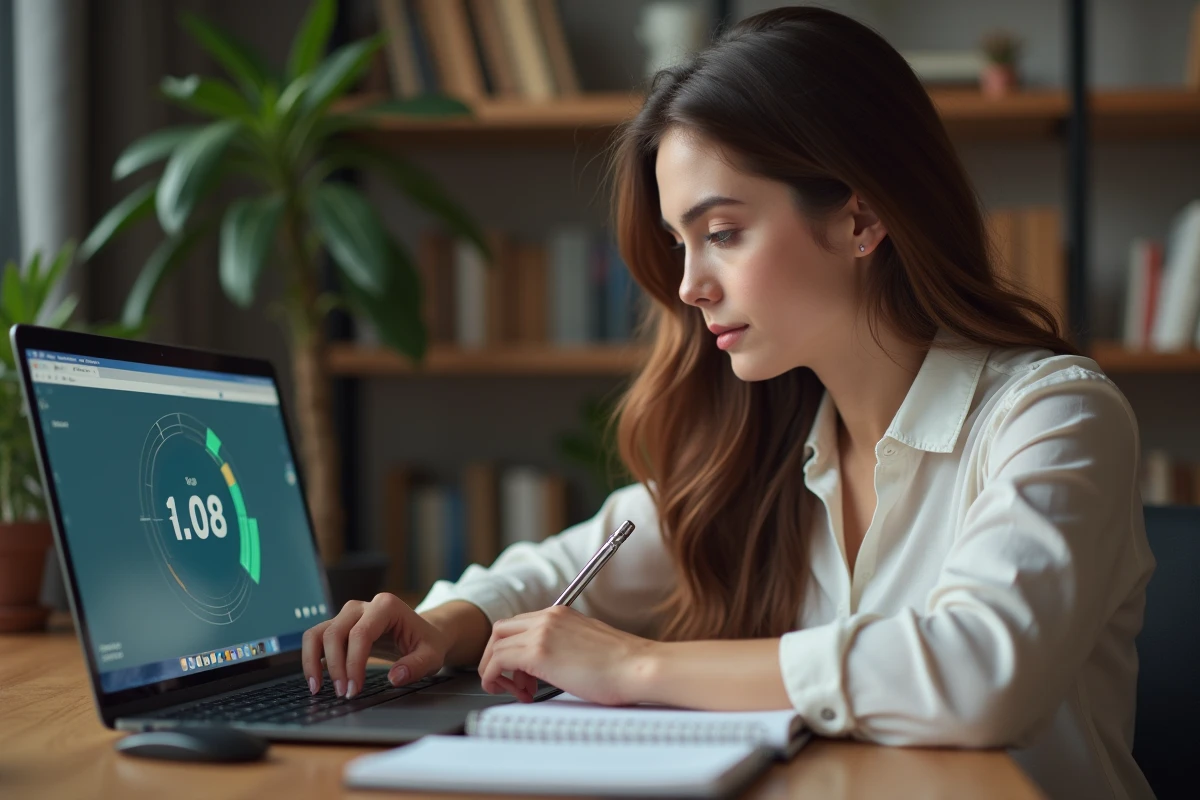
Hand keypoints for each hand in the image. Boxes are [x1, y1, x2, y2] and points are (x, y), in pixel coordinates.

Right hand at [301, 593, 450, 698]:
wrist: (424, 633)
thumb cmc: (426, 643)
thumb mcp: (431, 655)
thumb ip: (416, 666)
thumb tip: (395, 677)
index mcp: (386, 606)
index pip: (360, 634)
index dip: (353, 664)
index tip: (354, 690)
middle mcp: (362, 606)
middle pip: (335, 632)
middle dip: (335, 666)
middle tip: (343, 694)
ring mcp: (348, 615)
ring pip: (318, 633)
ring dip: (313, 661)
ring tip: (317, 689)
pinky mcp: (339, 626)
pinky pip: (317, 639)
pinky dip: (312, 658)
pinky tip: (316, 680)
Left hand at [477, 606, 654, 705]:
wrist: (639, 667)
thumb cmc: (624, 665)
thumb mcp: (588, 645)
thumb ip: (566, 646)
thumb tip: (553, 664)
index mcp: (560, 614)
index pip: (519, 625)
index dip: (513, 650)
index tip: (521, 673)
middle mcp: (548, 618)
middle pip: (501, 631)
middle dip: (497, 657)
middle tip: (511, 681)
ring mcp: (541, 633)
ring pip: (495, 644)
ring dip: (496, 670)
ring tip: (516, 691)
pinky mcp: (538, 652)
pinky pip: (498, 661)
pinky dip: (496, 678)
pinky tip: (516, 693)